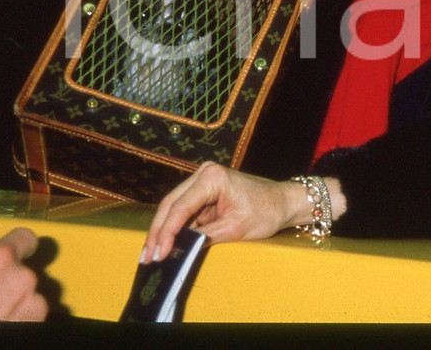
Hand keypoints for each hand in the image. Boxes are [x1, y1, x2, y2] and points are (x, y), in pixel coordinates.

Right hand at [142, 161, 302, 261]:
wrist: (284, 202)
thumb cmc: (266, 211)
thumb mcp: (236, 228)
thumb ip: (205, 237)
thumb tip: (180, 249)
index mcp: (212, 177)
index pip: (181, 207)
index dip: (167, 233)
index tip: (158, 253)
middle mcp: (203, 173)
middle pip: (171, 204)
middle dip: (158, 232)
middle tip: (147, 256)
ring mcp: (202, 181)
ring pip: (173, 208)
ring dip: (163, 231)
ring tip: (150, 255)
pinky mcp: (204, 193)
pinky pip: (184, 211)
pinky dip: (175, 229)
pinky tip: (165, 245)